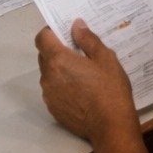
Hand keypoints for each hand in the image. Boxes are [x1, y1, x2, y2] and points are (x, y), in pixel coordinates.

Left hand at [35, 19, 137, 140]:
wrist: (110, 127)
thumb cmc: (110, 90)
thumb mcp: (105, 58)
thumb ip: (88, 39)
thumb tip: (76, 25)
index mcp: (58, 60)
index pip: (41, 38)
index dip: (51, 32)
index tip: (65, 34)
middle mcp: (48, 76)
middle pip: (44, 56)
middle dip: (57, 51)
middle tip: (79, 54)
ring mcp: (48, 95)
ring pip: (49, 74)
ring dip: (59, 70)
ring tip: (82, 75)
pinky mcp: (53, 109)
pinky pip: (53, 91)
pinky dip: (62, 87)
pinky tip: (81, 92)